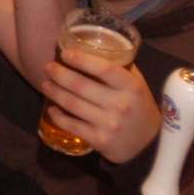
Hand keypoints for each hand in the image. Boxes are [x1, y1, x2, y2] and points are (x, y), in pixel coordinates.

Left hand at [41, 46, 160, 164]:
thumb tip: (93, 49)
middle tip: (47, 67)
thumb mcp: (137, 85)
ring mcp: (109, 124)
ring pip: (73, 104)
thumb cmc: (139, 108)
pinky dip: (58, 116)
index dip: (82, 60)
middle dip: (60, 74)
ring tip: (45, 84)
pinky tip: (51, 108)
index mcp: (131, 87)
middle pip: (81, 86)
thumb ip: (120, 69)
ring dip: (55, 92)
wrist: (148, 145)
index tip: (65, 53)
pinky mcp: (99, 140)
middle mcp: (120, 104)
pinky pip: (72, 125)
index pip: (104, 69)